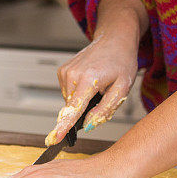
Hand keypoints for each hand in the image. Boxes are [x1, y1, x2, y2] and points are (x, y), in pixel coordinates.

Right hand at [45, 28, 139, 145]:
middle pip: (73, 108)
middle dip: (86, 110)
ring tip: (97, 85)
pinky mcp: (62, 71)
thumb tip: (88, 125)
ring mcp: (65, 72)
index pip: (74, 109)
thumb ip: (105, 109)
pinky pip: (68, 92)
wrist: (114, 39)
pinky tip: (89, 81)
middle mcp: (72, 75)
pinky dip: (78, 92)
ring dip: (82, 100)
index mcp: (88, 79)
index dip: (64, 126)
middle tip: (103, 95)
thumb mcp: (122, 88)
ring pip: (70, 101)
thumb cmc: (121, 61)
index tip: (54, 138)